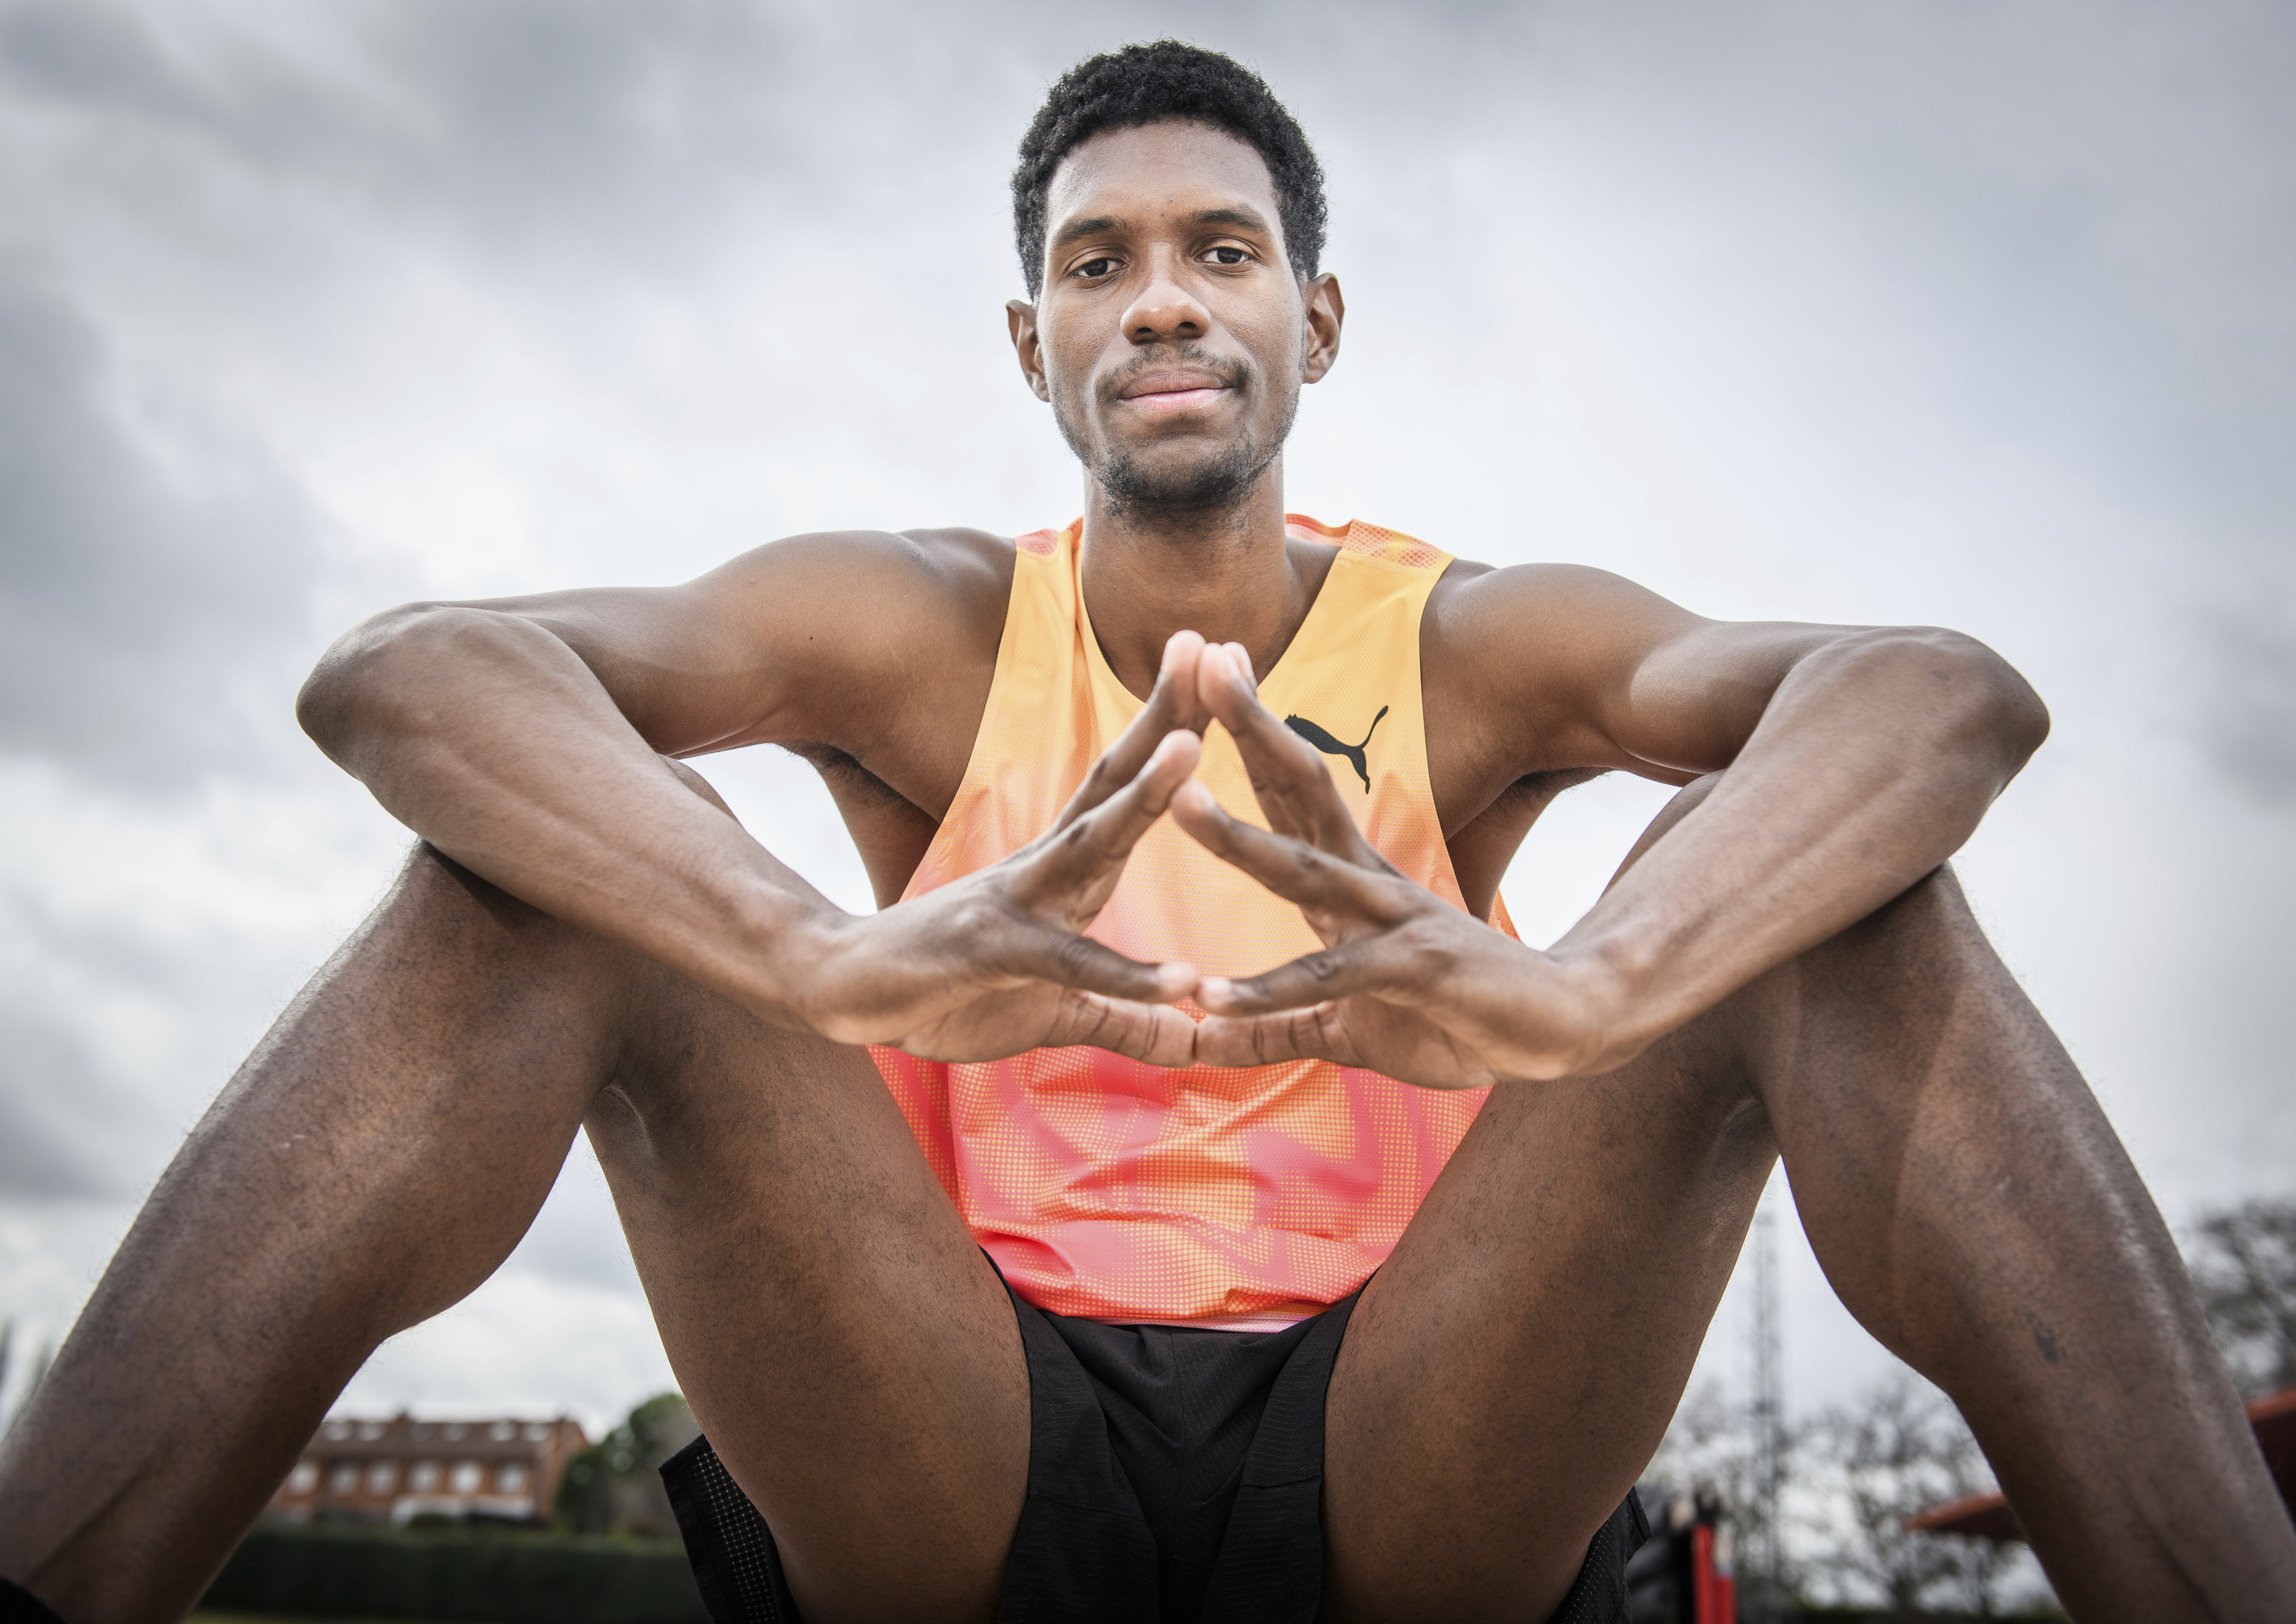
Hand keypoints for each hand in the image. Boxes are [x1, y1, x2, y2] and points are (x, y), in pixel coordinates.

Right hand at [797, 632, 1215, 1063]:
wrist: (839, 990)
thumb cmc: (944, 990)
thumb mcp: (1054, 1016)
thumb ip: (1124, 1023)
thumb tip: (1191, 1041)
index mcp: (1062, 869)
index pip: (1124, 787)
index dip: (1173, 728)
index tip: (1220, 671)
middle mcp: (1044, 870)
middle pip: (1116, 784)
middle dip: (1169, 719)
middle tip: (1216, 651)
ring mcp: (1015, 904)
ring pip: (1090, 843)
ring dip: (1144, 796)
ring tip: (1196, 745)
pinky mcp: (993, 955)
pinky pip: (1068, 963)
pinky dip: (1126, 974)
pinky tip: (1183, 981)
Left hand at [1175, 644, 1630, 1087]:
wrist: (1564, 1028)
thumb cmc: (1459, 1016)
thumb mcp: (1348, 1029)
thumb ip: (1274, 1031)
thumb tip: (1206, 1042)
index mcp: (1349, 880)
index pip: (1289, 791)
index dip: (1248, 732)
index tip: (1206, 669)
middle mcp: (1366, 884)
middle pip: (1298, 789)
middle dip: (1249, 726)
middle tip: (1200, 661)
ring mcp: (1391, 921)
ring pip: (1304, 870)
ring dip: (1238, 839)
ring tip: (1179, 802)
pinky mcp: (1411, 970)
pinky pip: (1325, 979)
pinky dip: (1265, 992)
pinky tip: (1211, 997)